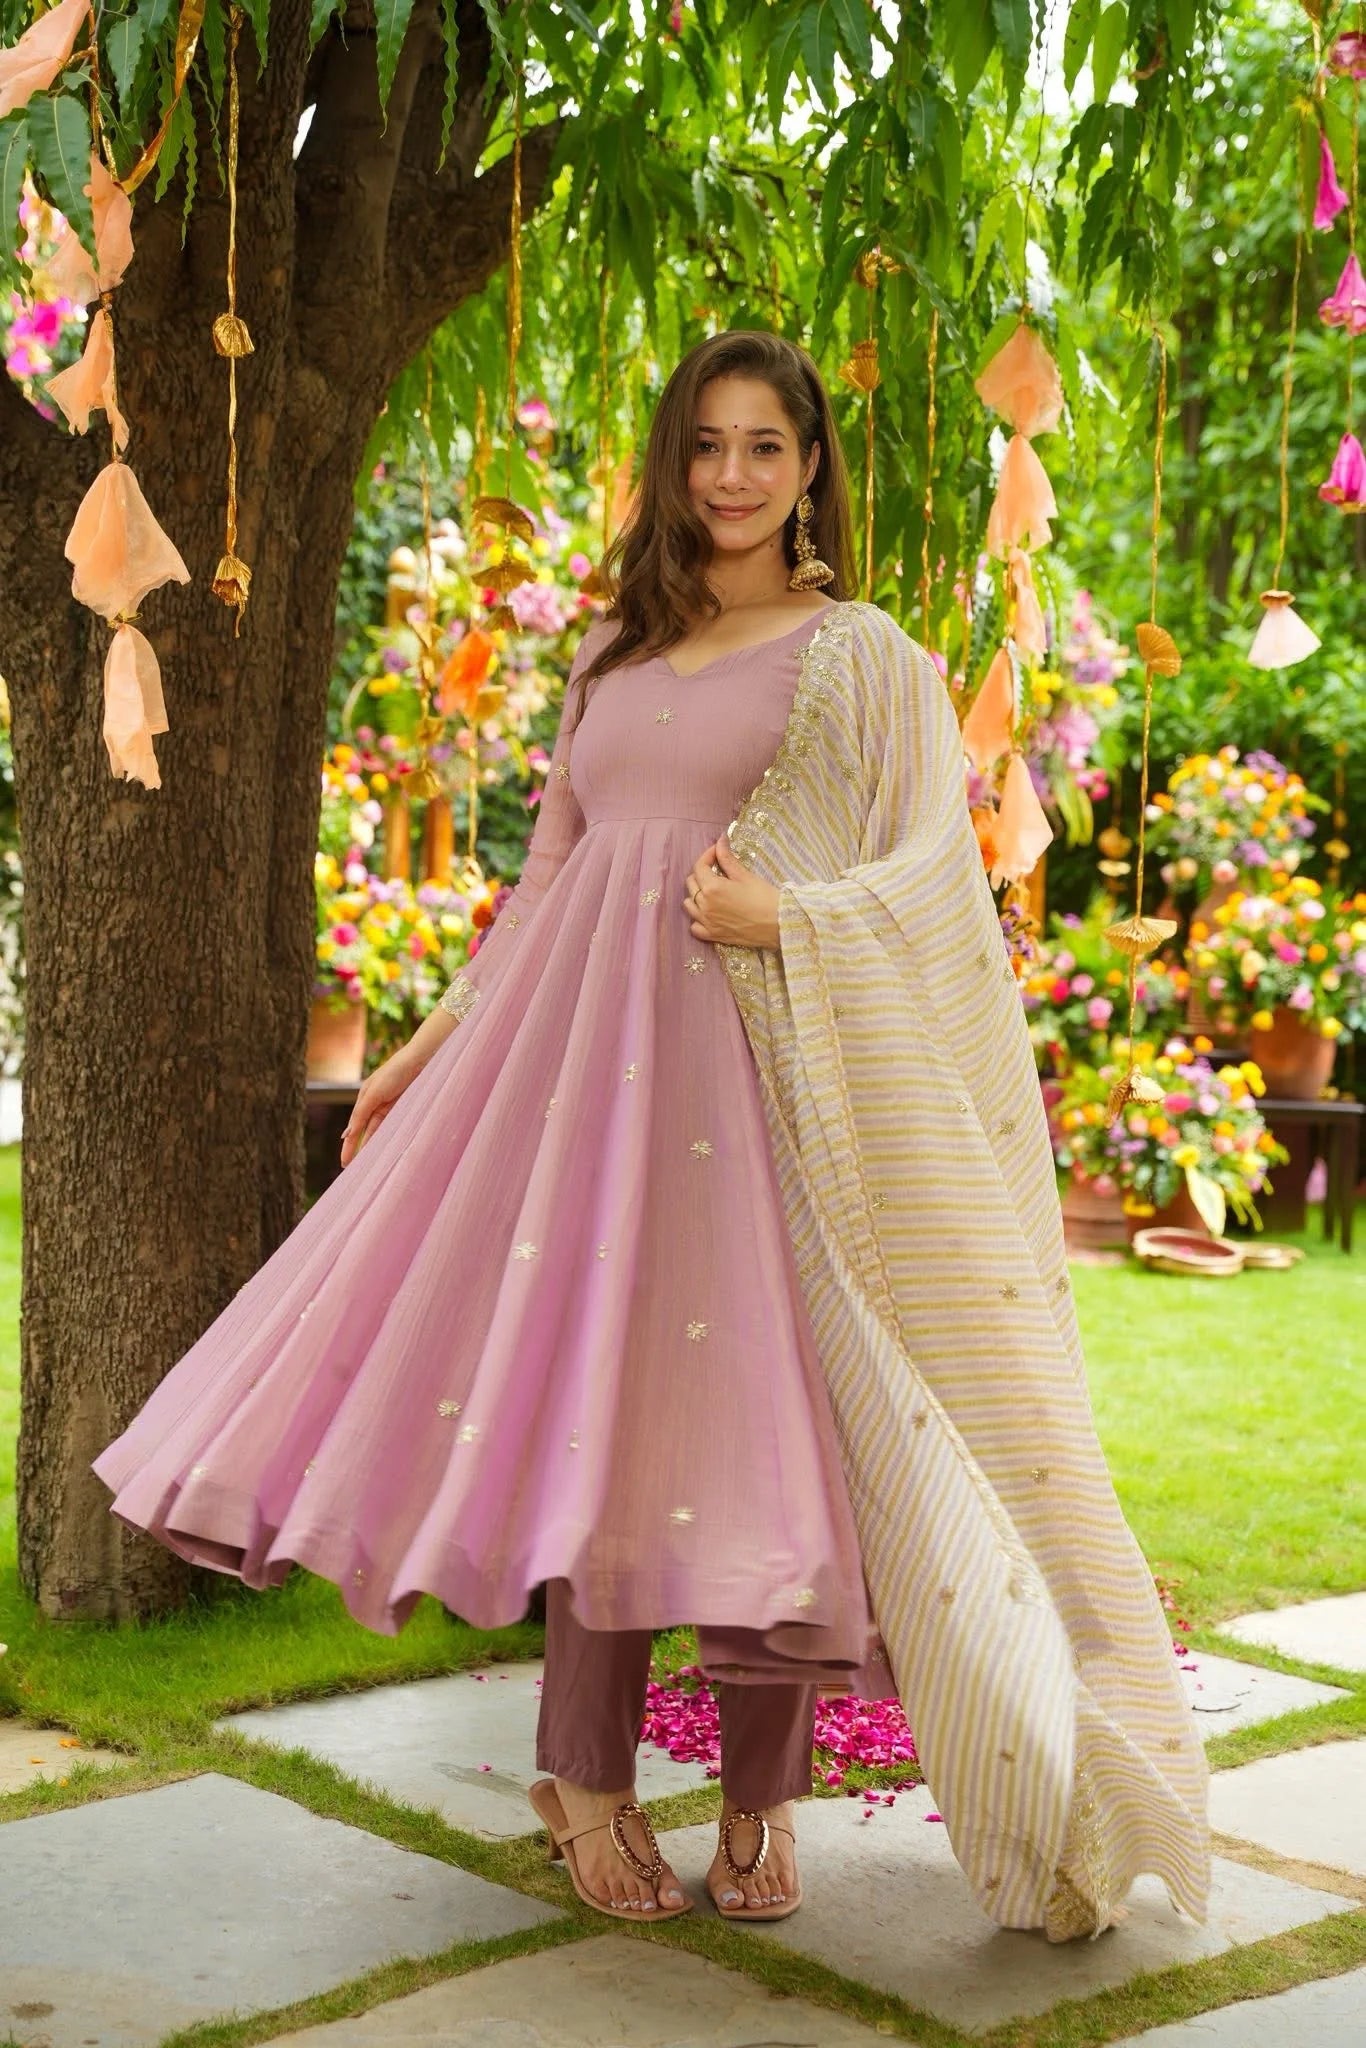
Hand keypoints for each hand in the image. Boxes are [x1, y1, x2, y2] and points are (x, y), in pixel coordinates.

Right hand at [340, 1045, 424, 1167]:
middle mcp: (375, 1103)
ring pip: (377, 1131)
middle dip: (357, 1148)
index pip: (354, 1127)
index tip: (345, 1162)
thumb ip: (361, 1114)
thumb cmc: (395, 1073)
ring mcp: (389, 1106)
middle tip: (350, 1167)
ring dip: (372, 1145)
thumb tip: (348, 1133)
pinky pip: (391, 1127)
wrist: (420, 1061)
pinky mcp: (403, 1108)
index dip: (349, 1145)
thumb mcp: (374, 1093)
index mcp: (364, 1097)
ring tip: (366, 1164)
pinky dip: (386, 1138)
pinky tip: (382, 1149)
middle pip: (364, 1131)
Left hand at [684, 834, 780, 948]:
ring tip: (711, 892)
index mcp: (711, 888)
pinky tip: (709, 914)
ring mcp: (706, 922)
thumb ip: (727, 858)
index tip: (717, 852)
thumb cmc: (764, 898)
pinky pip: (695, 927)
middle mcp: (704, 905)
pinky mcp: (713, 935)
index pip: (699, 866)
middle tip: (717, 870)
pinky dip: (698, 919)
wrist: (778, 924)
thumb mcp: (745, 875)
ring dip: (696, 895)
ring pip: (689, 904)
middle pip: (691, 884)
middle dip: (701, 873)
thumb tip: (720, 840)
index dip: (707, 855)